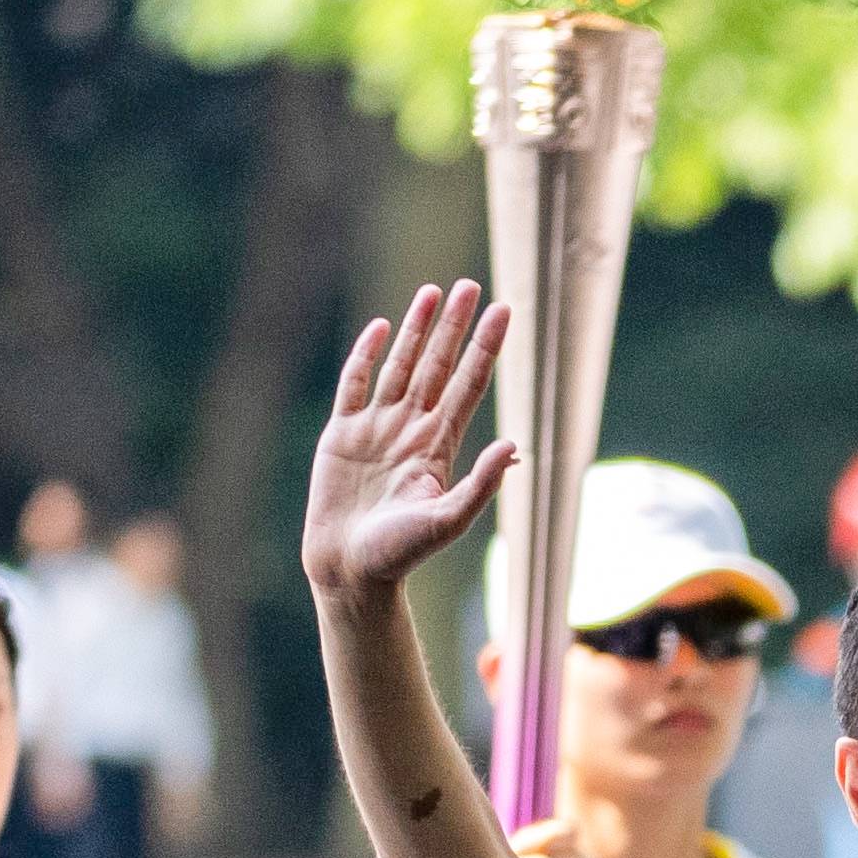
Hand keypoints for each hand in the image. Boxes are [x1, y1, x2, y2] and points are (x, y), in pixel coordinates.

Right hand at [303, 282, 515, 627]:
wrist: (350, 570)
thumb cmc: (400, 554)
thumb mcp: (448, 521)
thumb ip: (481, 484)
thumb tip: (515, 448)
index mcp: (440, 446)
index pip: (469, 384)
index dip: (486, 348)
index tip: (504, 311)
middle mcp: (412, 430)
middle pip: (439, 366)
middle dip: (454, 327)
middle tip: (470, 287)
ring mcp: (376, 429)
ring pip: (401, 366)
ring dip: (418, 330)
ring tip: (433, 292)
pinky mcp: (342, 434)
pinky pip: (355, 384)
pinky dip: (366, 355)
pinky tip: (382, 328)